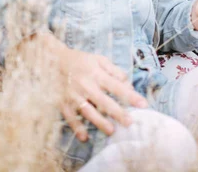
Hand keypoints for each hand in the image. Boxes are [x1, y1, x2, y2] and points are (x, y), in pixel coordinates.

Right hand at [30, 34, 147, 141]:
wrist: (54, 59)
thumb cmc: (81, 60)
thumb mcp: (99, 59)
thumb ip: (114, 71)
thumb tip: (128, 84)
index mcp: (96, 73)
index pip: (117, 86)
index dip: (130, 95)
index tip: (143, 104)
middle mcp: (86, 85)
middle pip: (104, 101)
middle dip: (117, 112)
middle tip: (129, 122)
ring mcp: (74, 95)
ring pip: (88, 111)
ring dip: (99, 121)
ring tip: (111, 130)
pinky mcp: (63, 102)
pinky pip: (70, 117)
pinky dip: (76, 127)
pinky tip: (84, 137)